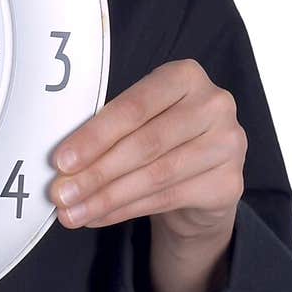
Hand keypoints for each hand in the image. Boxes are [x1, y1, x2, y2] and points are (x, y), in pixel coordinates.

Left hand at [48, 59, 246, 242]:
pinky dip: (126, 210)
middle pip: (145, 143)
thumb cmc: (160, 137)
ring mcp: (229, 144)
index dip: (94, 136)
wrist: (203, 177)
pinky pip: (168, 199)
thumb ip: (107, 131)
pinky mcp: (231, 183)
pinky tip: (99, 216)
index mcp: (185, 76)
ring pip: (156, 175)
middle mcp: (214, 105)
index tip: (61, 161)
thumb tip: (61, 165)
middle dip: (96, 172)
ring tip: (73, 212)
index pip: (133, 107)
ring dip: (107, 197)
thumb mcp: (138, 121)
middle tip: (61, 194)